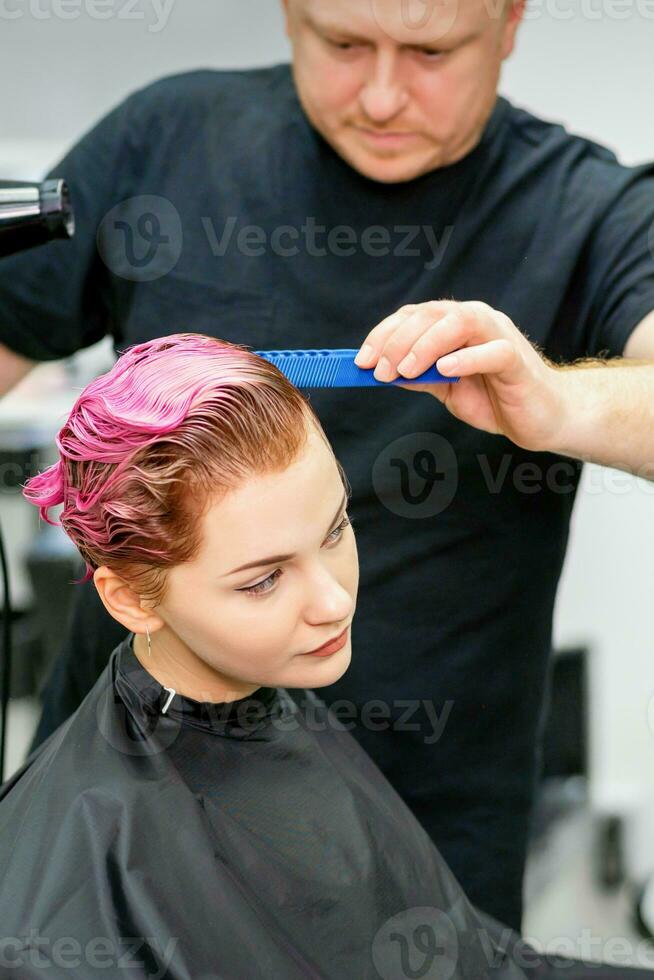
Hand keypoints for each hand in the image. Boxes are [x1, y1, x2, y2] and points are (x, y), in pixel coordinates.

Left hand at [354, 299, 566, 451]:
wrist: (541, 417)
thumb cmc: (495, 397)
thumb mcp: (446, 388)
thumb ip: (418, 376)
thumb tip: (380, 372)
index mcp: (456, 324)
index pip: (414, 316)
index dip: (384, 334)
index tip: (361, 360)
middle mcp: (477, 321)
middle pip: (431, 314)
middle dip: (398, 341)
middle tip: (379, 370)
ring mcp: (498, 336)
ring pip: (459, 323)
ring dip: (426, 344)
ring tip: (406, 370)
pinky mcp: (516, 360)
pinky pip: (492, 352)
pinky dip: (467, 358)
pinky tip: (445, 370)